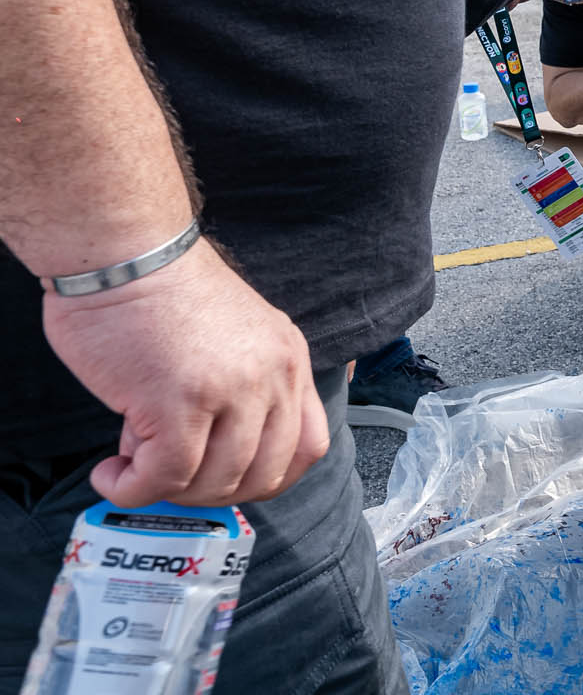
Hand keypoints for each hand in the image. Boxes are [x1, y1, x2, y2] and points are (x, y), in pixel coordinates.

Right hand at [43, 238, 326, 507]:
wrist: (126, 253)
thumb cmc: (160, 293)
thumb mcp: (232, 337)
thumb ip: (237, 391)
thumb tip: (205, 457)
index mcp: (289, 359)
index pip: (309, 446)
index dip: (267, 478)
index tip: (224, 480)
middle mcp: (272, 376)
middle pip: (264, 474)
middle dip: (212, 492)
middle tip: (167, 476)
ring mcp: (231, 390)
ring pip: (214, 483)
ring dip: (167, 489)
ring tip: (132, 463)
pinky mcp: (179, 403)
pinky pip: (163, 477)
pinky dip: (131, 489)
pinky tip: (110, 474)